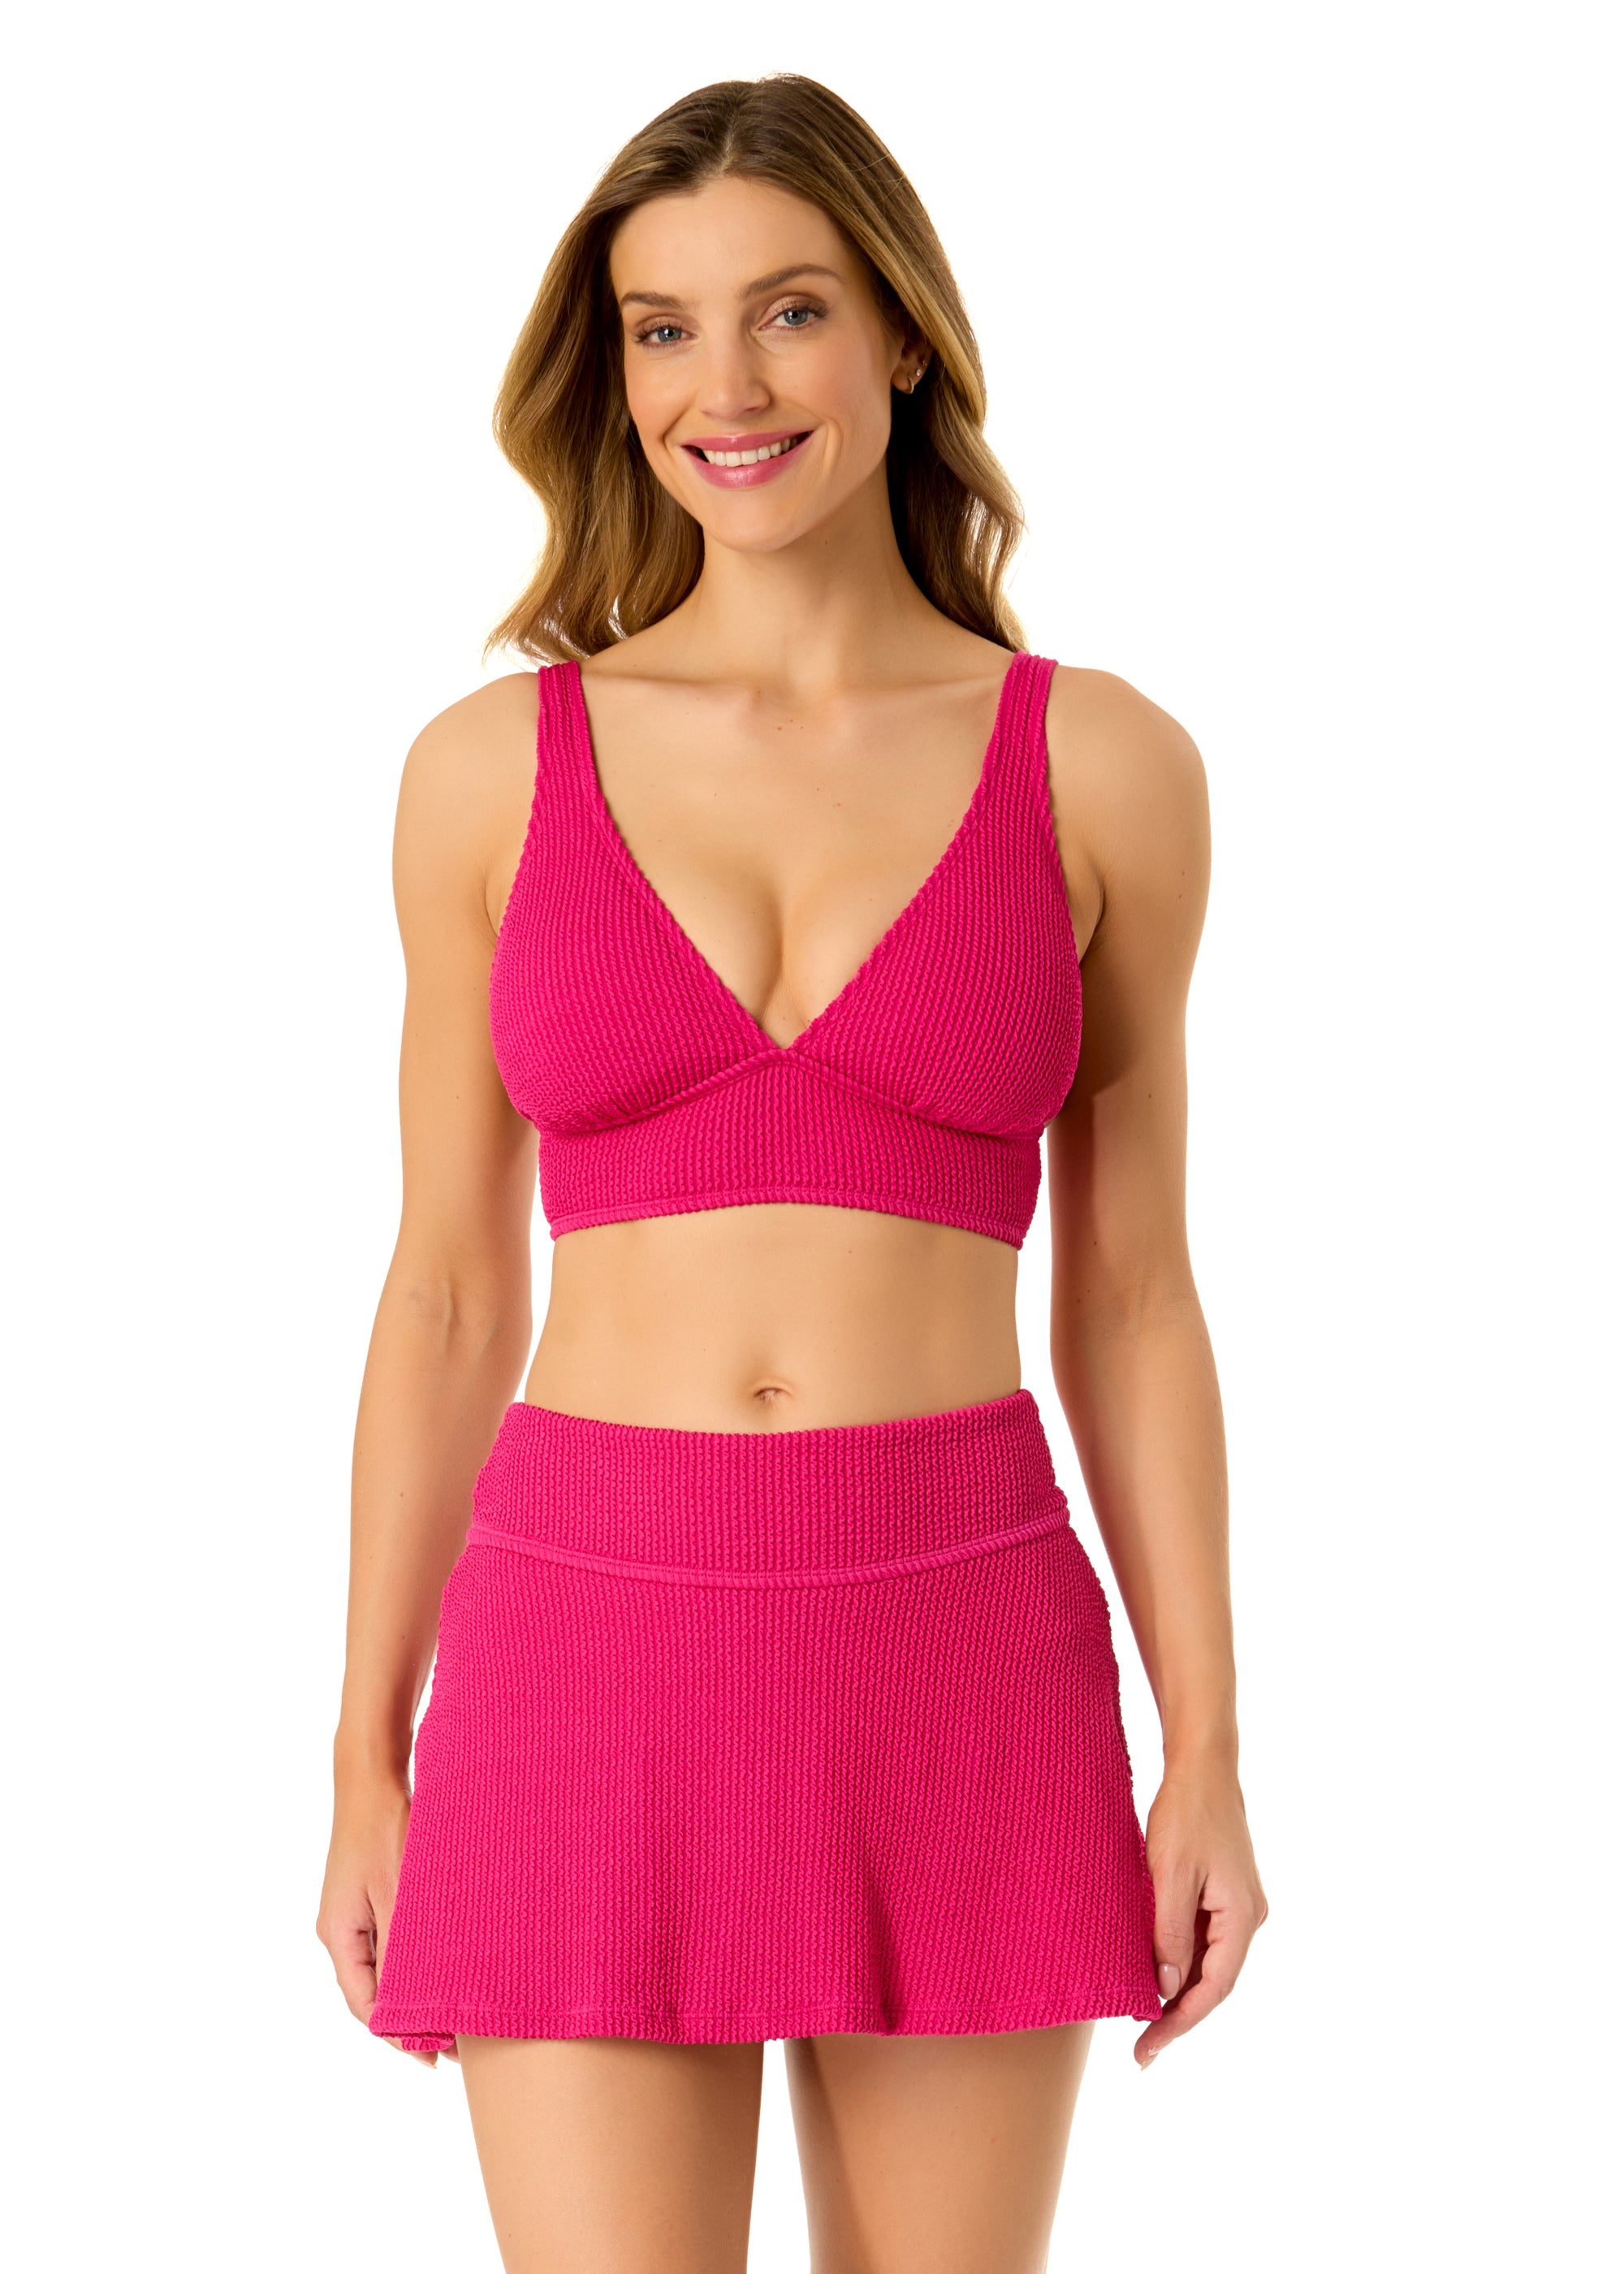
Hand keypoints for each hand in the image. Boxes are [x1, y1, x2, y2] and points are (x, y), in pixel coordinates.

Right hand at [315, 1773, 458, 2068]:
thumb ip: (399, 1953)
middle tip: (453, 2041)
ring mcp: (350, 1913)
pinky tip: (441, 1964)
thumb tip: (407, 2008)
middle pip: (370, 1991)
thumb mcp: (398, 1896)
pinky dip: (410, 1959)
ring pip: (380, 1966)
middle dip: (407, 2018)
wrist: (371, 1776)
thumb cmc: (385, 1829)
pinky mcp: (366, 1895)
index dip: (397, 2036)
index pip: (364, 2006)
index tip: (435, 2056)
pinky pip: (386, 1941)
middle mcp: (338, 1930)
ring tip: (453, 2009)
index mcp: (337, 1936)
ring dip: (411, 1988)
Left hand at [1134, 1761, 1266, 2068]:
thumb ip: (1170, 1934)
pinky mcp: (1224, 1892)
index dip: (1181, 2023)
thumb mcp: (1169, 1875)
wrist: (1202, 1766)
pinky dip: (1179, 1959)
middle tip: (1141, 2047)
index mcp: (1242, 1916)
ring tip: (1141, 2017)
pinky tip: (1152, 1970)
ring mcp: (1238, 1905)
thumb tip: (1166, 1989)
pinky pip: (1203, 1938)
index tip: (1148, 2049)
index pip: (1214, 1988)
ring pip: (1208, 1962)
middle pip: (1214, 1981)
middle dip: (1178, 2014)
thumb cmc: (1185, 1813)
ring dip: (1178, 1989)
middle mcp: (1248, 1917)